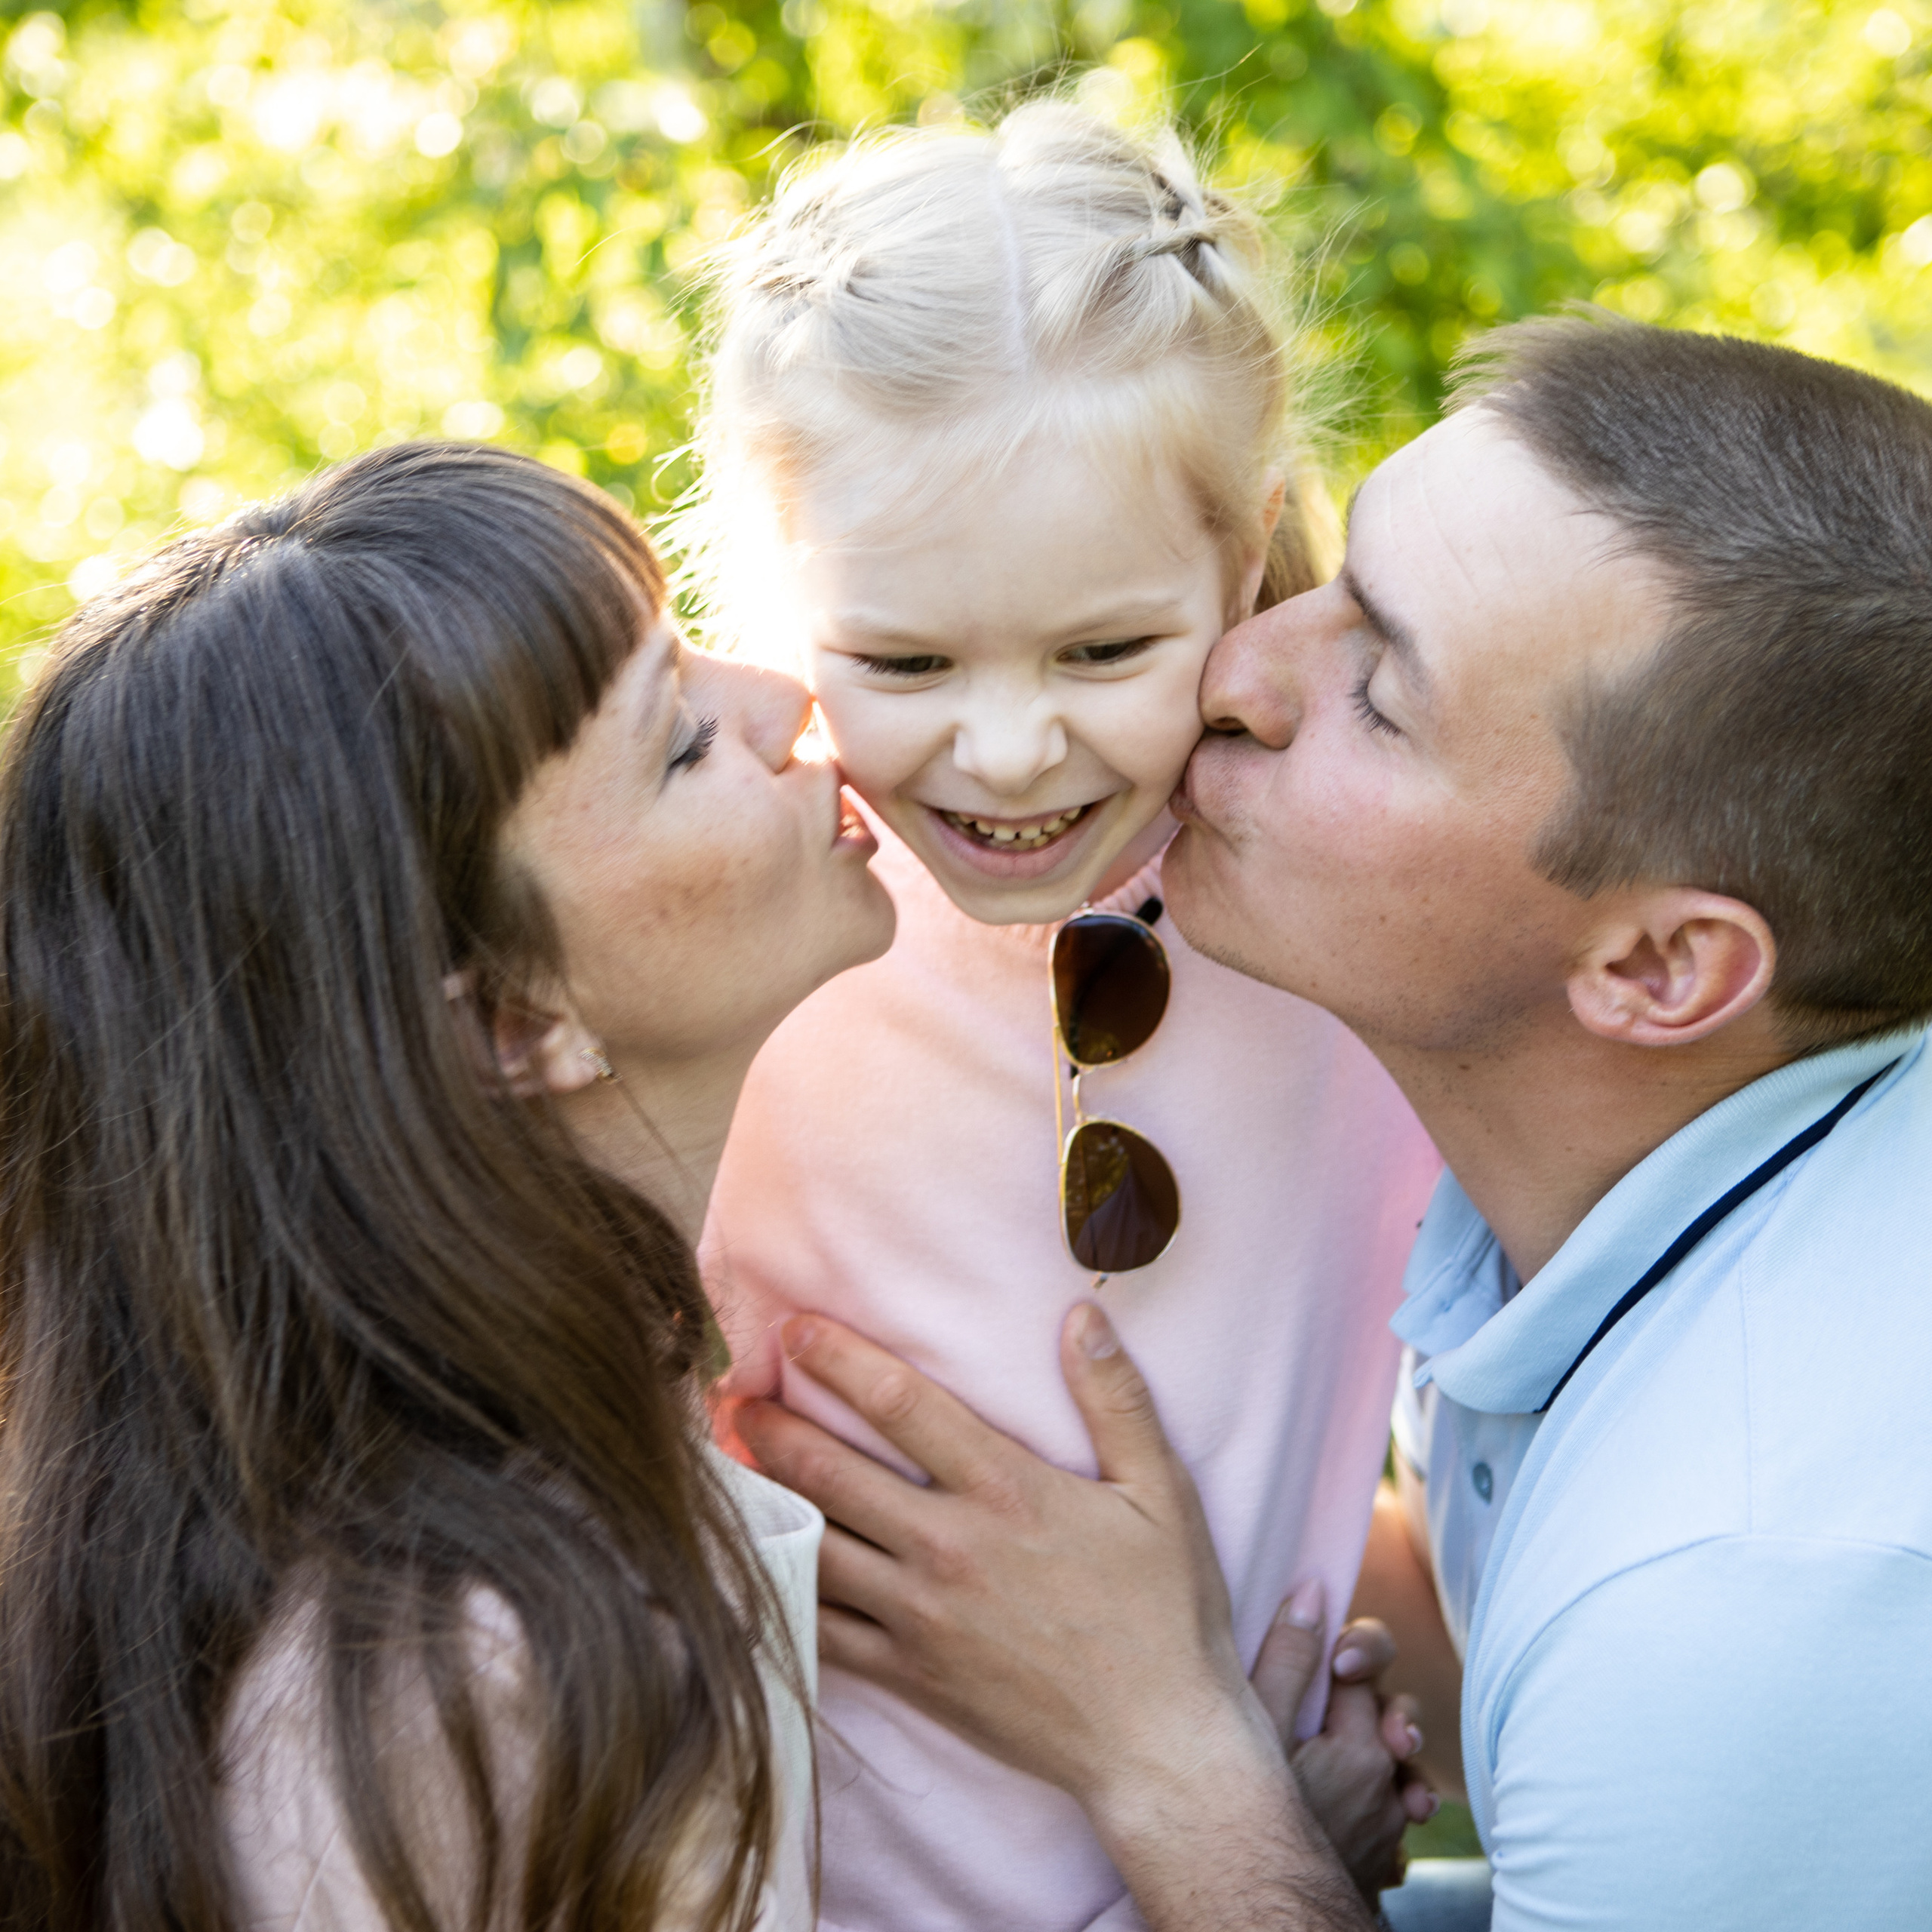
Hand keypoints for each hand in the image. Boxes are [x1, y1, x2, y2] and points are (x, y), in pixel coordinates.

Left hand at [739, 1303, 1372, 1931]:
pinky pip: (823, 1631)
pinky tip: (750, 1568)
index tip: (793, 1330)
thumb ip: (1116, 1399)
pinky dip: (780, 1596)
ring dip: (764, 1502)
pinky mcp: (909, 1675)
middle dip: (774, 1425)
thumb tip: (1081, 1316)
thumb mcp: (1161, 1493)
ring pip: (815, 1547)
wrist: (1156, 1745)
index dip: (839, 1359)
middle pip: (834, 1472)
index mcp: (1006, 1492)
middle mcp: (949, 1548)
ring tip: (724, 1467)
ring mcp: (921, 1618)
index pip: (902, 1404)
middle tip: (733, 1394)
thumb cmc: (1164, 1612)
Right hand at [1253, 1600, 1436, 1902]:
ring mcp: (1389, 1834)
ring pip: (1399, 1773)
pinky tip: (1350, 1804)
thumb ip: (1287, 1656)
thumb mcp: (1253, 1727)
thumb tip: (1314, 1590)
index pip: (1367, 1666)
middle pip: (1390, 1715)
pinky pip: (1392, 1822)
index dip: (1342, 1650)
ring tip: (1362, 1753)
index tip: (1324, 1660)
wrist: (1262, 1916)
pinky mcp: (1383, 1868)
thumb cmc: (1246, 1818)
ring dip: (1381, 1757)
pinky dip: (1377, 1805)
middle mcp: (1389, 1790)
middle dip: (1369, 1699)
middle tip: (1340, 1699)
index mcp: (1363, 1745)